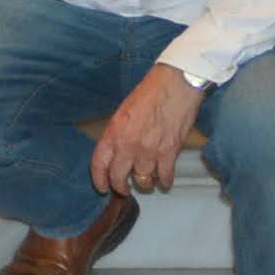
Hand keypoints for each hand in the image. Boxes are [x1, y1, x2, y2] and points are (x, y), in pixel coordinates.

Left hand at [89, 62, 204, 197]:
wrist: (175, 84)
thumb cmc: (149, 93)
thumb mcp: (123, 111)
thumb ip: (118, 133)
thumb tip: (117, 152)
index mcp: (114, 132)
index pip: (99, 163)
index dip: (99, 179)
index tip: (102, 187)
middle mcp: (129, 144)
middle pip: (119, 177)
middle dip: (120, 187)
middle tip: (124, 189)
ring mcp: (150, 150)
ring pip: (143, 180)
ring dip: (144, 183)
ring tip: (147, 180)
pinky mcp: (170, 152)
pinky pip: (165, 176)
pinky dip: (165, 181)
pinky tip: (164, 180)